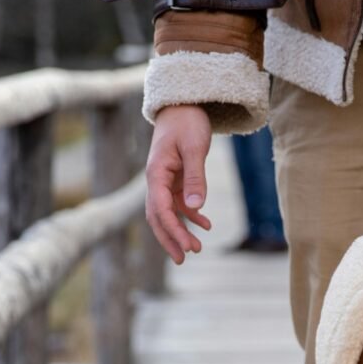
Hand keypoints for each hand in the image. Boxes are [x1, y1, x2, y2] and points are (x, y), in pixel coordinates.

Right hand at [146, 105, 212, 263]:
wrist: (183, 104)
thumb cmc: (187, 122)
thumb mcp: (194, 148)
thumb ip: (195, 177)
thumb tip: (195, 207)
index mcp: (156, 174)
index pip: (161, 210)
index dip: (173, 231)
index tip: (187, 247)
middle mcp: (156, 180)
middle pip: (158, 217)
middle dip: (170, 239)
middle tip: (183, 259)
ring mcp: (165, 181)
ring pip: (168, 213)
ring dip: (180, 231)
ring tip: (196, 249)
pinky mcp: (175, 179)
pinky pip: (179, 204)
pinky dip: (191, 216)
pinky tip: (206, 225)